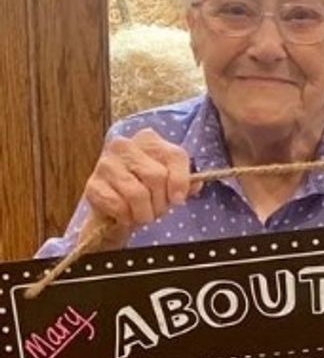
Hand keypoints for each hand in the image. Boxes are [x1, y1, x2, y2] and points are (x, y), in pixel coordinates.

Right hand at [83, 128, 195, 250]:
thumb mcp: (170, 183)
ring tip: (143, 215)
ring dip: (145, 213)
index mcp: (149, 140)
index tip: (178, 199)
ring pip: (137, 194)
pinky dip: (127, 217)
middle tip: (157, 210)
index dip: (180, 181)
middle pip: (157, 176)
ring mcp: (105, 163)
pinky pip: (119, 206)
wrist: (116, 209)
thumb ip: (185, 181)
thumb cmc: (147, 191)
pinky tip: (126, 215)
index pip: (174, 155)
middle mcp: (124, 145)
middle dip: (161, 201)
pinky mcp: (93, 185)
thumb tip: (196, 183)